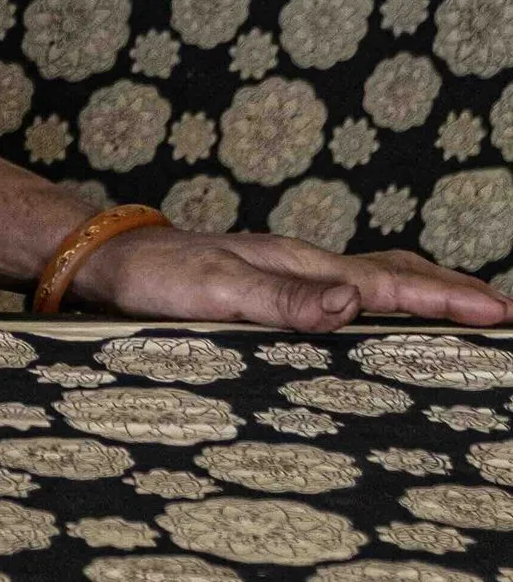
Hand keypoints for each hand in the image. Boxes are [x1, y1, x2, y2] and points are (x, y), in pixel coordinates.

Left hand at [73, 225, 512, 330]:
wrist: (109, 262)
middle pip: (397, 273)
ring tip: (469, 312)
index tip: (500, 316)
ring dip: (425, 294)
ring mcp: (289, 274)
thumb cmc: (156, 279)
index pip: (389, 286)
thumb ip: (283, 300)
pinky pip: (346, 291)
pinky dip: (385, 301)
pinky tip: (384, 318)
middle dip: (454, 292)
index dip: (446, 302)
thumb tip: (354, 305)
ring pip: (376, 279)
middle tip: (506, 313)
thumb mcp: (215, 293)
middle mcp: (303, 266)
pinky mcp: (271, 287)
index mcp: (301, 266)